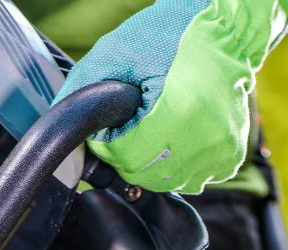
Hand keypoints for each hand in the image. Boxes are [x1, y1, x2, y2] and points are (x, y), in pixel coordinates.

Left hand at [56, 0, 287, 193]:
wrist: (224, 29)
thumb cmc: (169, 34)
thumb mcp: (115, 53)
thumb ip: (81, 92)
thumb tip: (58, 129)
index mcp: (175, 112)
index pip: (123, 157)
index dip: (108, 142)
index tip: (114, 122)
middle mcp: (202, 138)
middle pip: (142, 175)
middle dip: (127, 153)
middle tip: (135, 120)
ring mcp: (219, 151)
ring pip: (164, 182)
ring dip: (151, 162)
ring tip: (156, 125)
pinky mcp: (229, 156)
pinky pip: (191, 179)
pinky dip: (177, 165)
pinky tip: (176, 135)